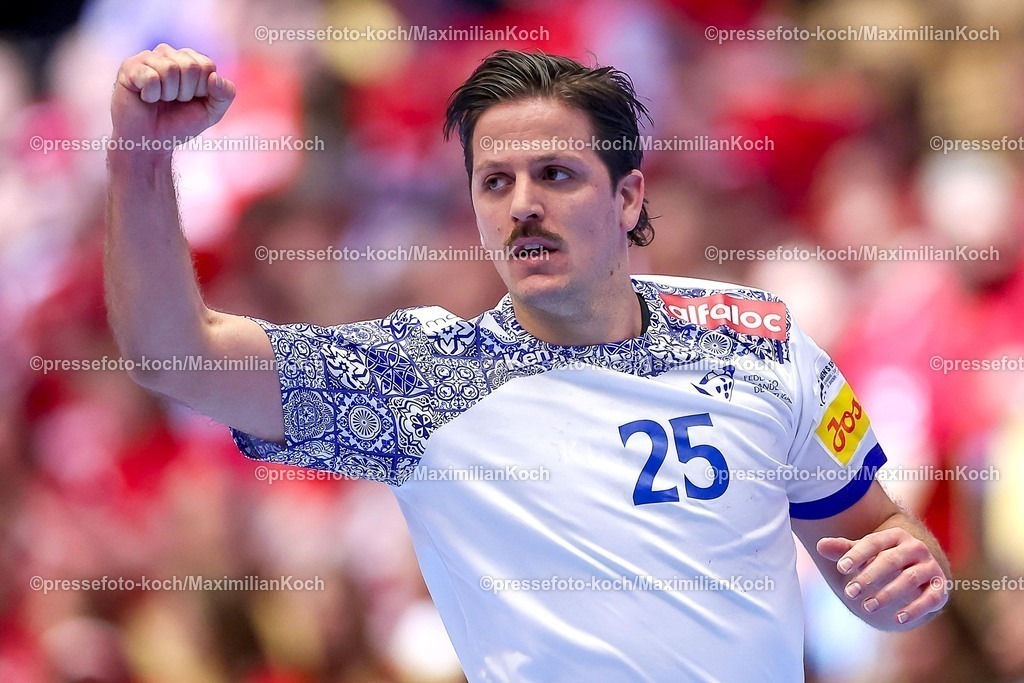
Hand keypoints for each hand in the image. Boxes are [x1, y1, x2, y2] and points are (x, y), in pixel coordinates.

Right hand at [111, 43, 235, 154]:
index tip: (190, 100)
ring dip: (168, 95)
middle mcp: (168, 54)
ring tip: (159, 100)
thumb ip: (225, 94)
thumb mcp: (212, 112)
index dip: (202, 90)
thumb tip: (214, 77)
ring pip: (170, 69)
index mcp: (189, 60)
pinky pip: (150, 77)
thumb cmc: (179, 124)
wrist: (151, 143)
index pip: (207, 66)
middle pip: (190, 66)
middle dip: (186, 93)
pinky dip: (151, 95)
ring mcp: (147, 58)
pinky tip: (145, 97)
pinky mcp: (129, 67)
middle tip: (173, 101)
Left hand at [818, 528, 947, 627]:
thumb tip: (820, 545)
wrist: (919, 573)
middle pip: (890, 560)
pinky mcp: (940, 587)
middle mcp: (916, 547)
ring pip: (908, 579)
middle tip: (849, 592)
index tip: (840, 568)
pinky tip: (898, 618)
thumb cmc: (883, 560)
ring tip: (867, 607)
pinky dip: (915, 609)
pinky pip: (930, 598)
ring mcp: (930, 566)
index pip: (874, 542)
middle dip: (869, 576)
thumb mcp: (864, 554)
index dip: (857, 554)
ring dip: (887, 594)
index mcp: (896, 535)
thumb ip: (844, 550)